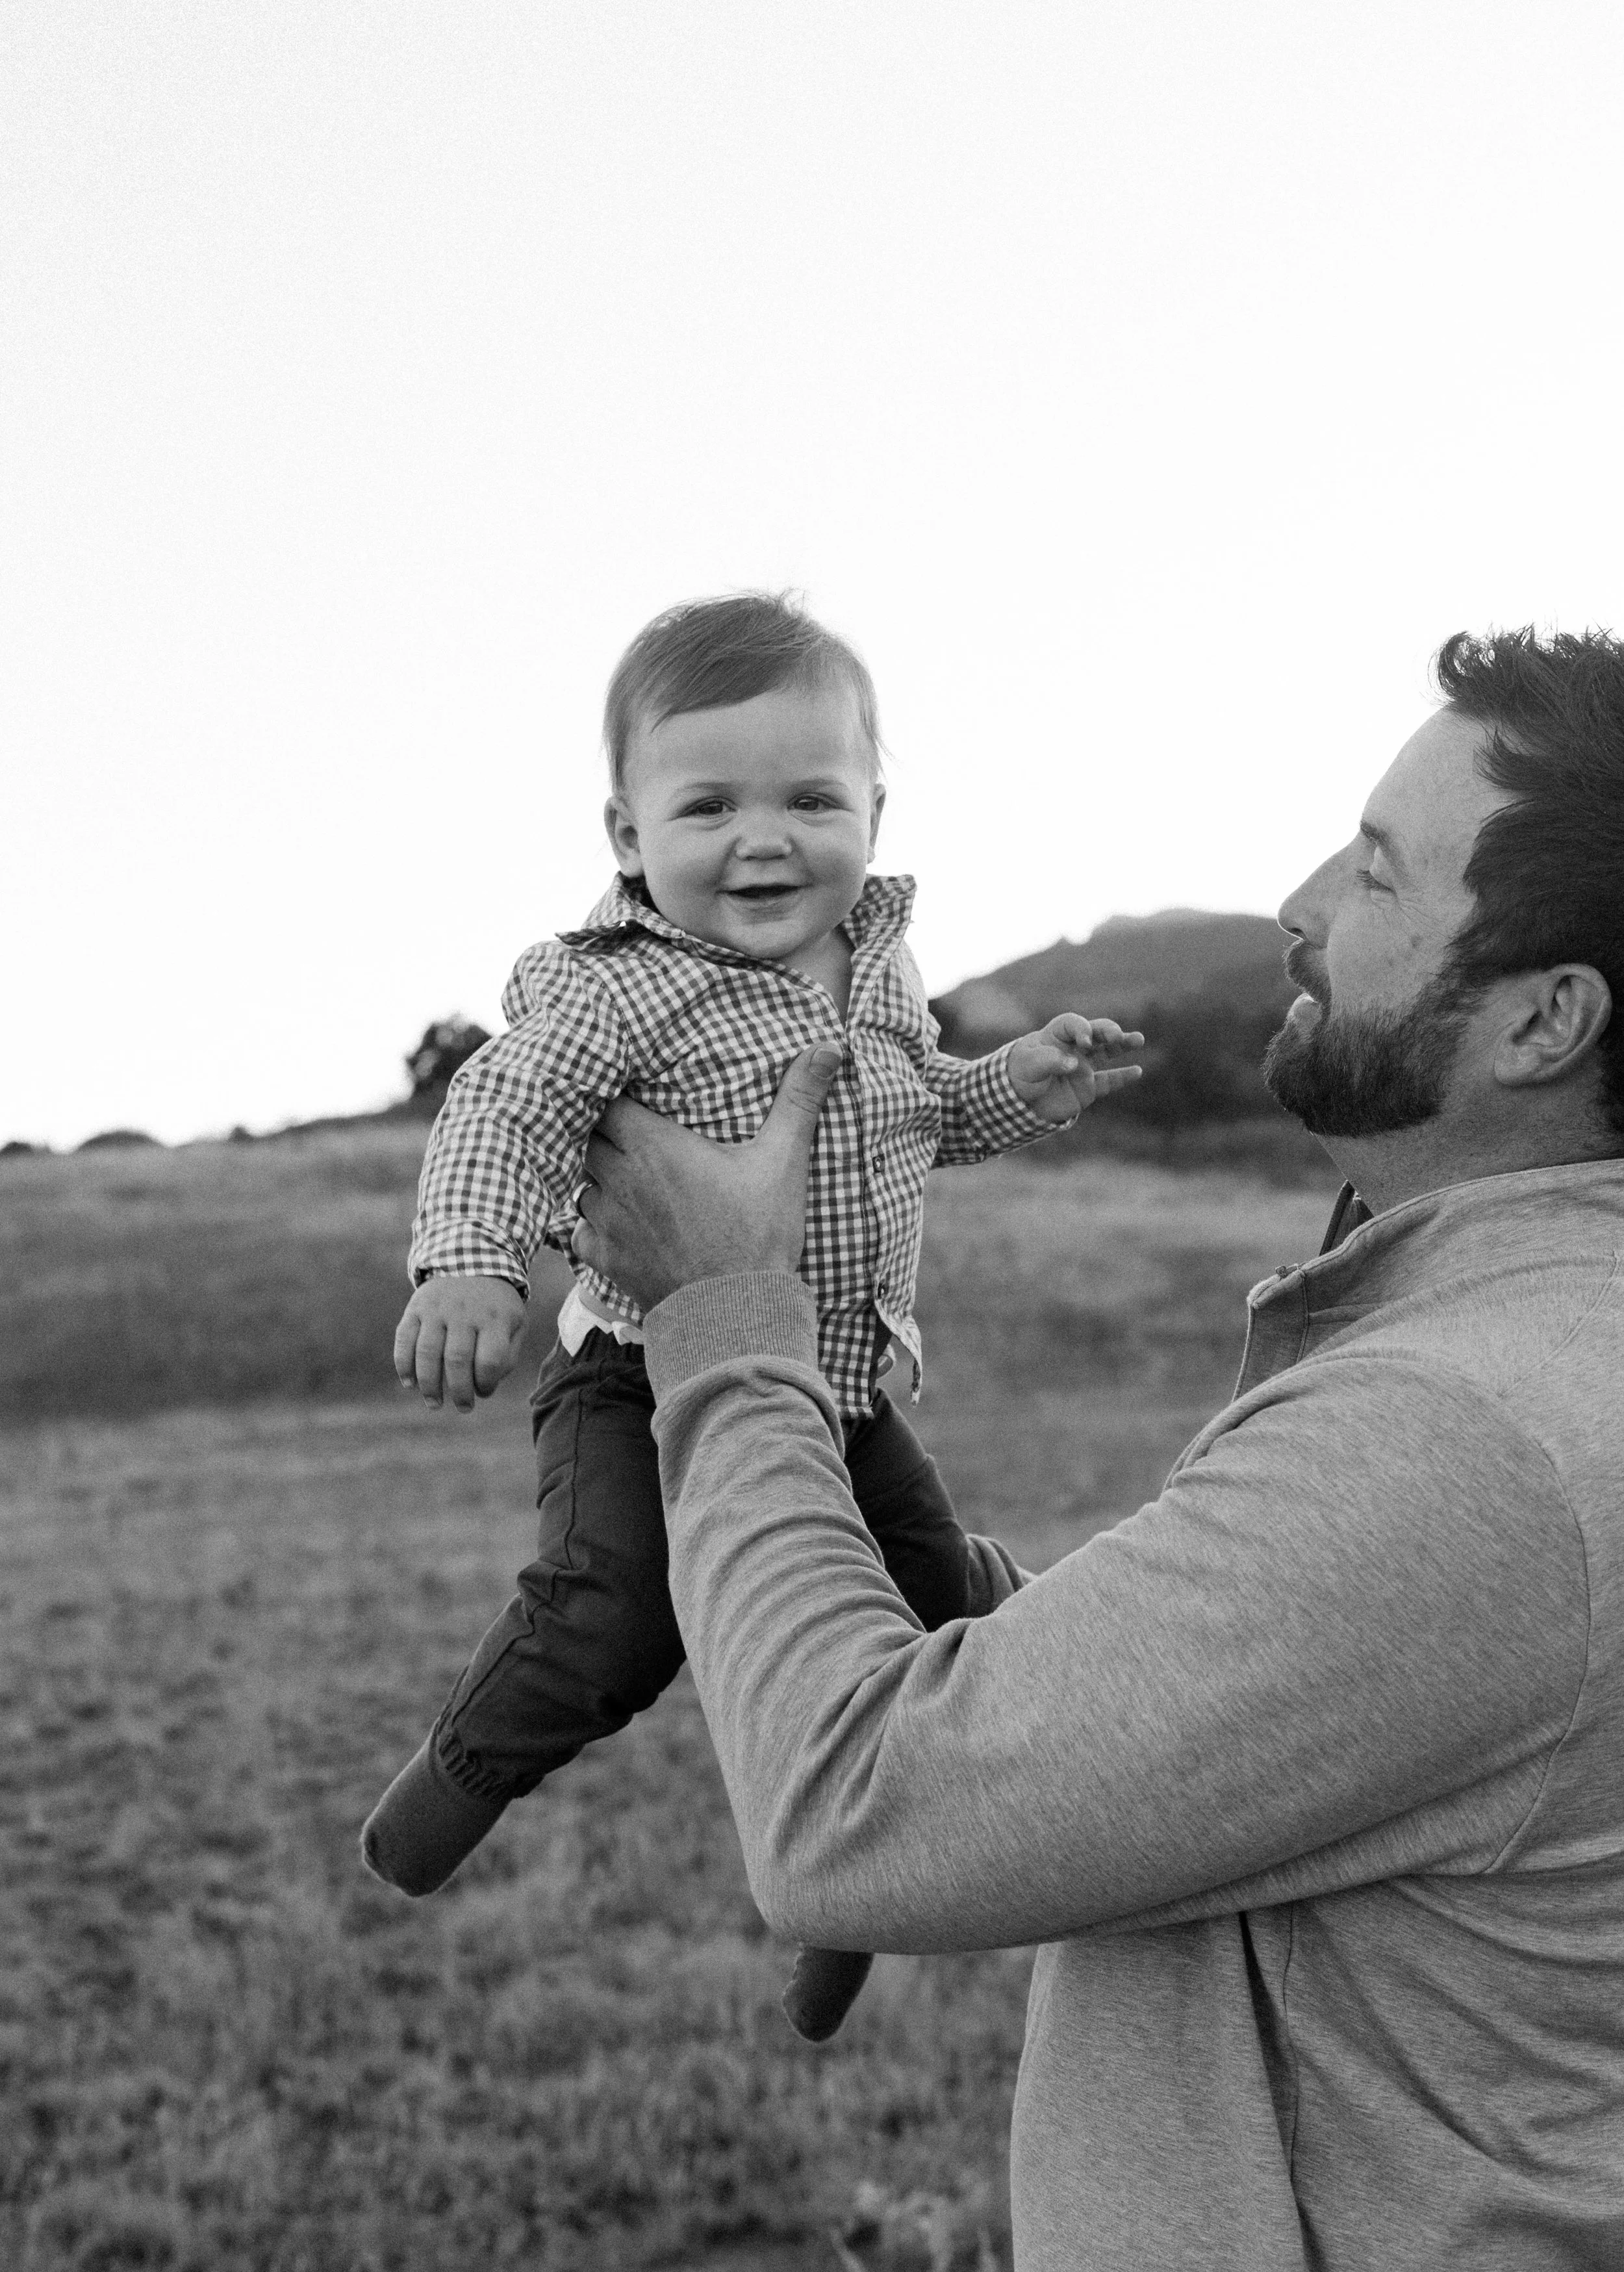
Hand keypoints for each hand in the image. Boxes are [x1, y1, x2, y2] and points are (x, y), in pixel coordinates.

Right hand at [394, 1274, 527, 1412]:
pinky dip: (404, 1364)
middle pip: (457, 1360)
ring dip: (428, 1385)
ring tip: (434, 1404)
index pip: (489, 1360)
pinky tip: (409, 1383)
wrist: (472, 1261)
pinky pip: (404, 1339)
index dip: (486, 1384)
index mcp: (495, 1318)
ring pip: (427, 1352)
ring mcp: (437, 1308)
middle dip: (459, 1392)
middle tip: (462, 1408)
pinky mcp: (416, 1307)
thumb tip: (485, 1386)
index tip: (484, 1391)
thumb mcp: (515, 1323)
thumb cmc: (496, 1306)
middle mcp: (465, 1312)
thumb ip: (507, 1355)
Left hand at [572, 1043, 843, 1311]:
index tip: (636, 1102)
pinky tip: (619, 1225)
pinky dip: (593, 1225)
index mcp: (655, 1146)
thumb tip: (829, 1047)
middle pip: (590, 1140)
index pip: (607, 1103)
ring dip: (599, 1180)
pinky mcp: (605, 1259)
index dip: (616, 1100)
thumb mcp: (783, 1161)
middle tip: (636, 1138)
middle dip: (608, 1136)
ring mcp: (607, 1222)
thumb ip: (798, 1100)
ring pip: (582, 1184)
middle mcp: (620, 1179)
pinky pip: (579, 1232)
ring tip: (627, 1181)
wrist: (738, 1315)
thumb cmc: (759, 1236)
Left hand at [1006, 1011, 1144, 1122]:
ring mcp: (1083, 1067)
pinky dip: (1123, 1077)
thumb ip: (1049, 1060)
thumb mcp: (1029, 1065)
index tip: (1083, 1042)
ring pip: (1107, 1051)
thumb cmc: (1020, 1075)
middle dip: (1108, 1031)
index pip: (1073, 1024)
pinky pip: (1108, 1081)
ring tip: (1139, 1039)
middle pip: (1096, 1032)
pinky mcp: (1088, 1087)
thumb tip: (1074, 1064)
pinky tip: (1137, 1071)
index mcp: (1056, 1035)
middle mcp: (1073, 1048)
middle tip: (1116, 1036)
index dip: (1081, 1029)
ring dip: (1123, 1044)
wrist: (1019, 1102)